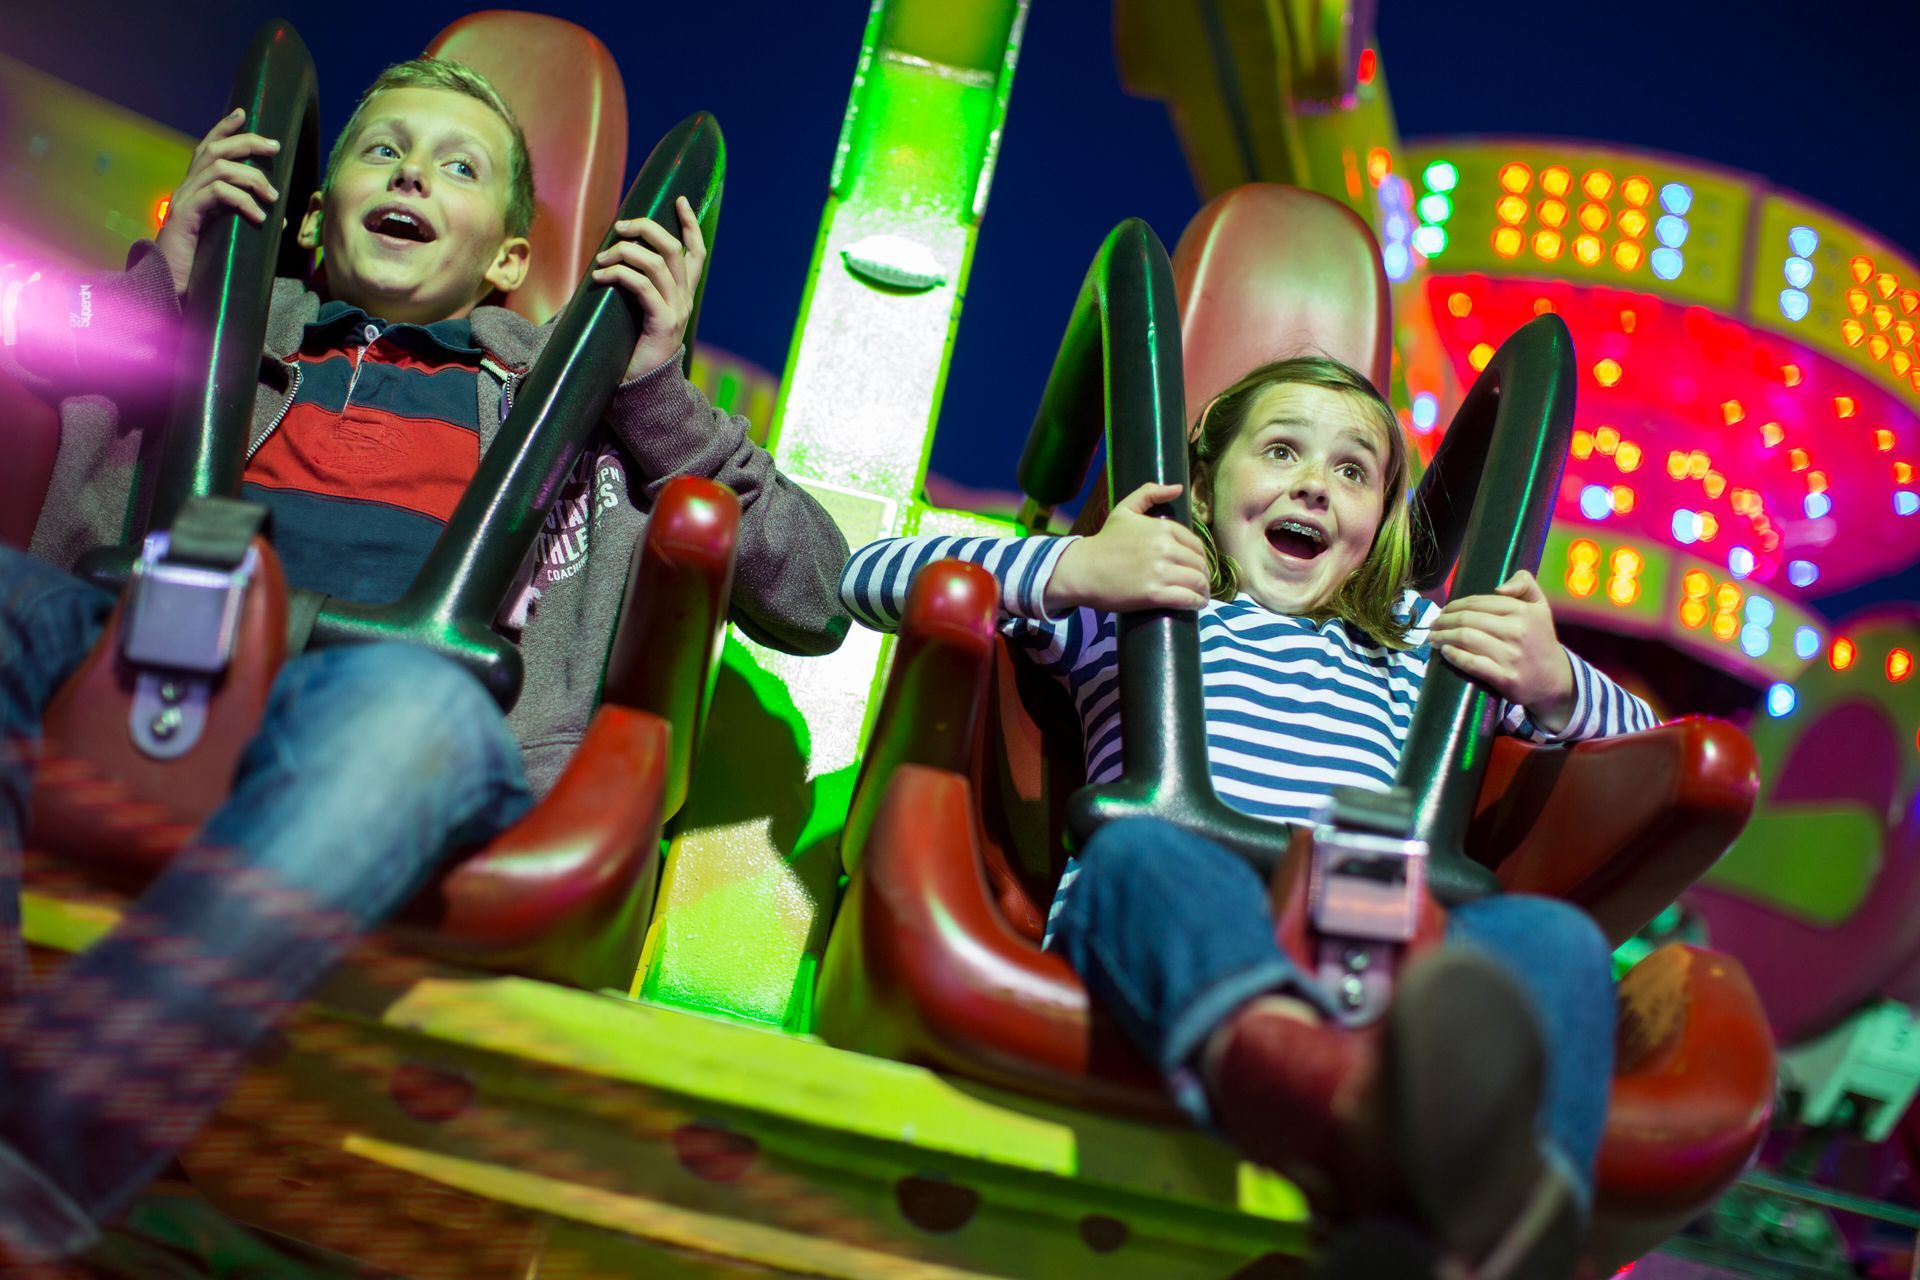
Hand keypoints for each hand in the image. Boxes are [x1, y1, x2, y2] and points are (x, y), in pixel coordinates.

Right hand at [154, 108, 281, 297]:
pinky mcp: (186, 216)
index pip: (207, 148)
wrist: (168, 285)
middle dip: (246, 141)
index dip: (223, 127)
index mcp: (195, 190)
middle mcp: (187, 189)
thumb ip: (240, 219)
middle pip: (215, 149)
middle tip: (274, 146)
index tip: (244, 112)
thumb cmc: (199, 263)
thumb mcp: (224, 234)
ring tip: (273, 199)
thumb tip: (277, 218)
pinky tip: (260, 218)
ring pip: (219, 169)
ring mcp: (184, 201)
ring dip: (253, 178)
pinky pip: (217, 195)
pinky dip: (243, 201)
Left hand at [594, 195, 707, 380]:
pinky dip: (619, 275)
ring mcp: (676, 311)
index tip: (679, 199)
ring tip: (601, 259)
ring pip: (657, 263)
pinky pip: (642, 287)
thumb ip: (636, 286)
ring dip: (625, 252)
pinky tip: (600, 277)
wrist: (643, 390)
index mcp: (683, 294)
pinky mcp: (662, 324)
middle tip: (619, 228)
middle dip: (646, 229)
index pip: (696, 251)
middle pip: (674, 248)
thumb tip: (608, 257)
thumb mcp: (638, 311)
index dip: (690, 223)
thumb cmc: (633, 349)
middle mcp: (684, 299)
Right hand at [1045, 482, 1209, 613]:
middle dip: (1203, 575)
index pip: (1195, 544)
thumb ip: (1149, 493)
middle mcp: (1164, 548)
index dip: (1200, 557)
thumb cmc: (1104, 541)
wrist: (1083, 569)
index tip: (1197, 566)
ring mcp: (1160, 572)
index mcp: (1162, 528)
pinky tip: (1197, 604)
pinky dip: (1196, 602)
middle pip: (1198, 564)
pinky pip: (1187, 598)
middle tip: (1200, 583)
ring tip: (1200, 595)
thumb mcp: (1124, 510)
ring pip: (1196, 581)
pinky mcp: (1154, 594)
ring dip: (1203, 590)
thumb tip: (1177, 488)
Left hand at [1427, 569, 1576, 730]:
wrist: (1555, 680)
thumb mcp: (1540, 606)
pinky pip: (1472, 663)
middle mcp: (1518, 631)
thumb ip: (1524, 584)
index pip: (1478, 602)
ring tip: (1433, 638)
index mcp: (1524, 611)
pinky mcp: (1506, 678)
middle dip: (1444, 621)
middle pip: (1468, 620)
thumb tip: (1498, 587)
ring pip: (1466, 639)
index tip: (1443, 610)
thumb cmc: (1539, 640)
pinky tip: (1445, 651)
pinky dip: (1454, 656)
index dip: (1455, 605)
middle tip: (1433, 625)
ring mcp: (1511, 656)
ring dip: (1443, 636)